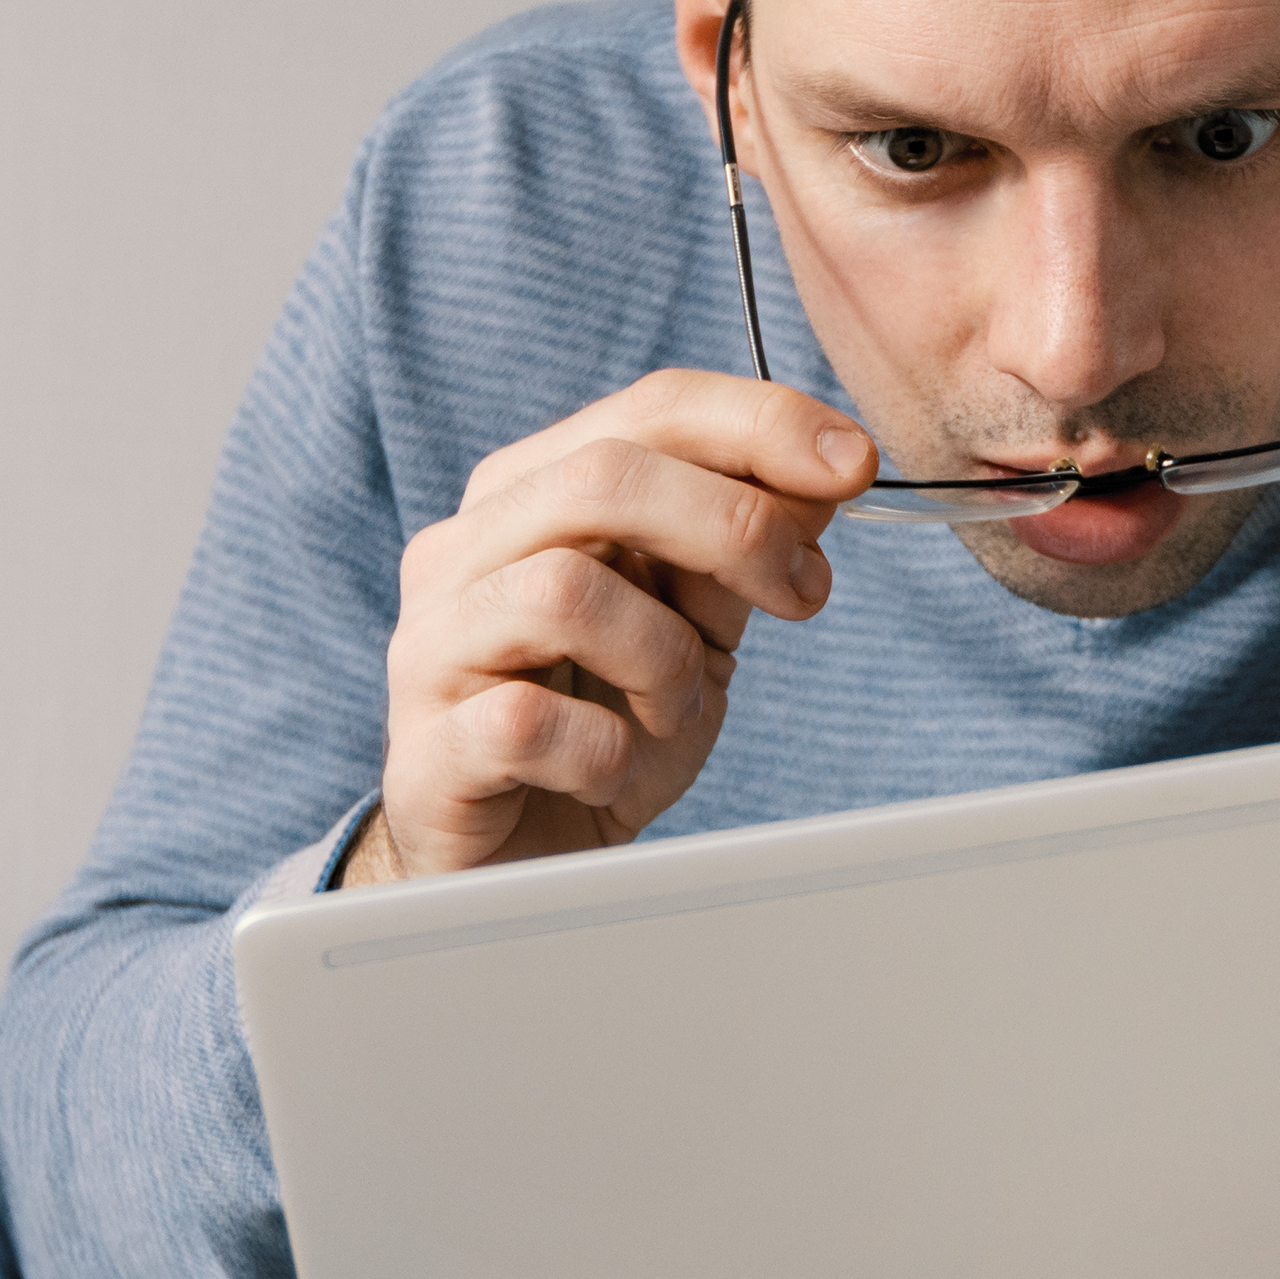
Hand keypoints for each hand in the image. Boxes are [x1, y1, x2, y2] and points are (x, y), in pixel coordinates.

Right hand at [344, 370, 876, 883]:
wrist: (521, 867)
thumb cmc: (602, 730)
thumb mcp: (696, 629)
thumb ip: (740, 552)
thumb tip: (824, 475)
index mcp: (529, 495)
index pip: (646, 411)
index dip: (760, 423)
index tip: (854, 462)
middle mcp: (463, 552)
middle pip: (602, 478)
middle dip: (733, 525)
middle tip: (804, 593)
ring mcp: (431, 647)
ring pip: (564, 591)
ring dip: (665, 656)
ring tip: (678, 710)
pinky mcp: (425, 750)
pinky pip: (527, 723)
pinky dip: (603, 752)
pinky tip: (613, 771)